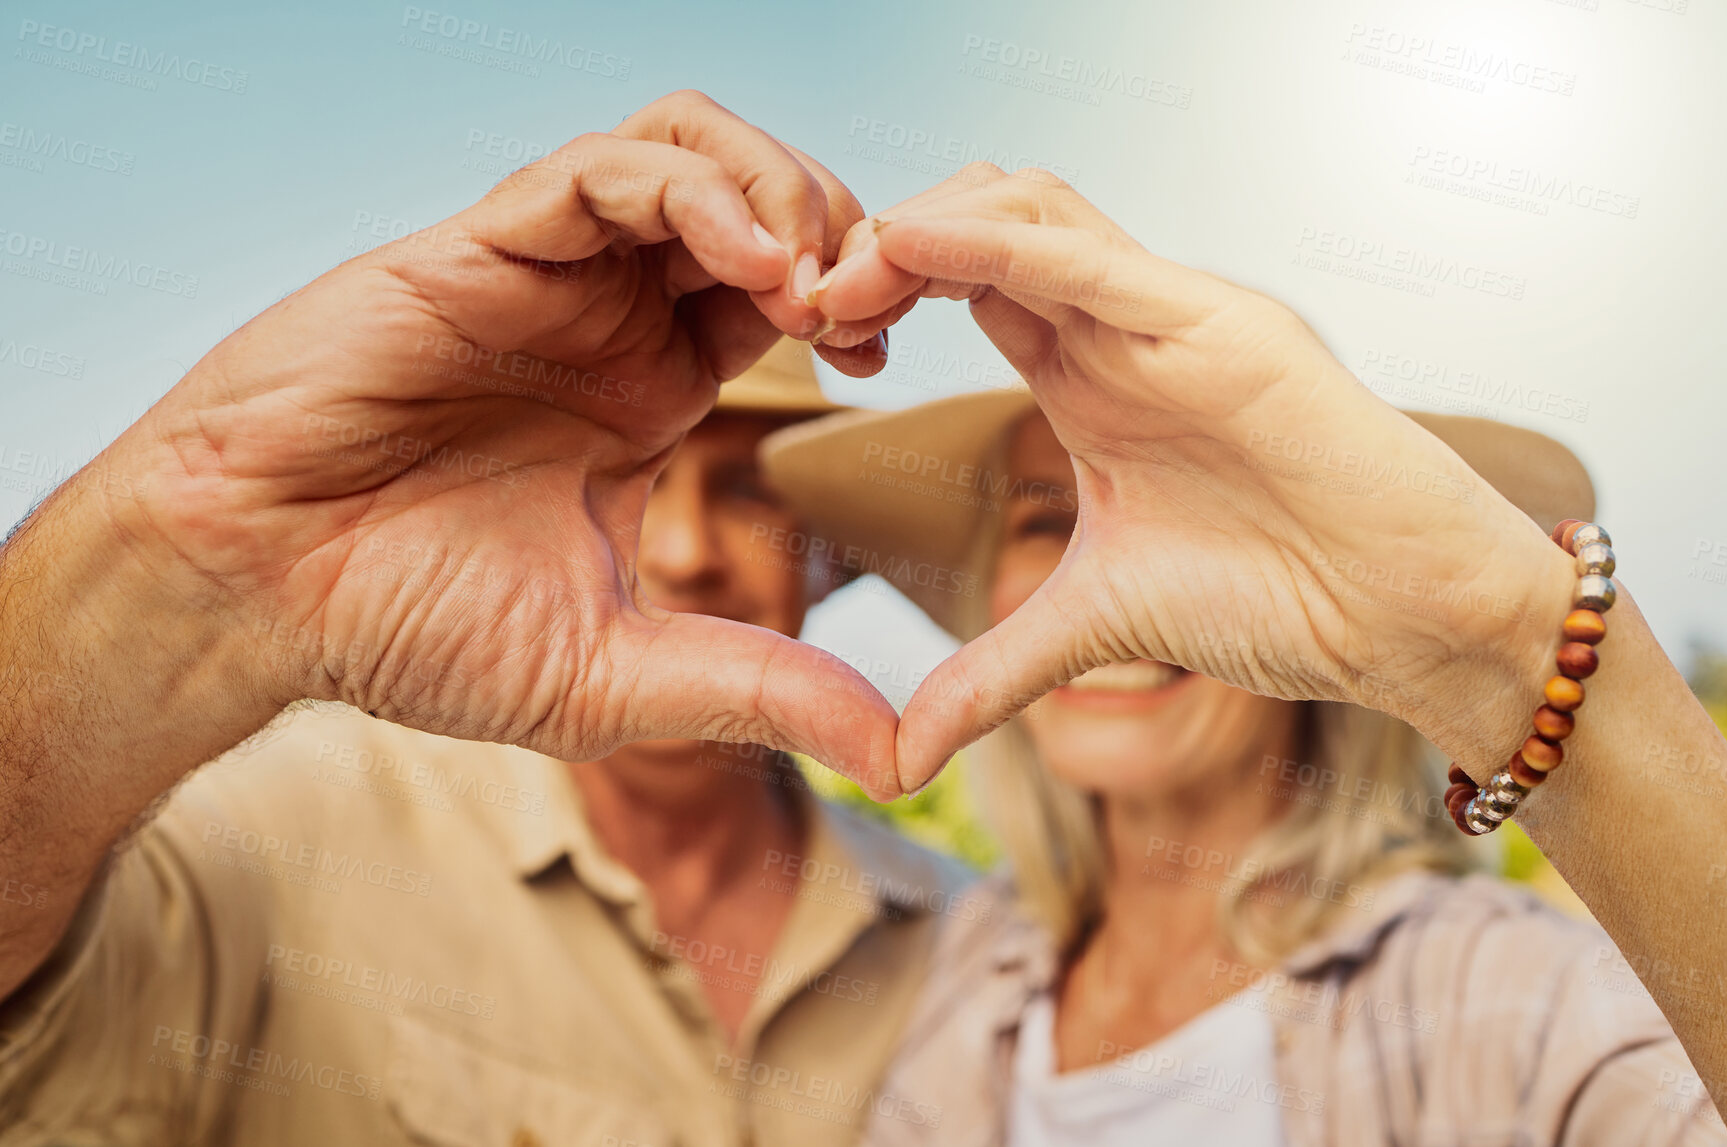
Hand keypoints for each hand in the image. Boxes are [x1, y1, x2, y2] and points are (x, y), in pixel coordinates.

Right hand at [96, 91, 900, 793]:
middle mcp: (605, 319)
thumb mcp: (618, 674)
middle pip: (759, 203)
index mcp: (645, 392)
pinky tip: (749, 261)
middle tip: (871, 307)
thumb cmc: (405, 628)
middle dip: (841, 230)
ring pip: (693, 154)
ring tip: (815, 280)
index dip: (854, 302)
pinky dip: (695, 191)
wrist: (254, 595)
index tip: (885, 356)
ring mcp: (546, 277)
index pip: (782, 295)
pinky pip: (605, 170)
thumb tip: (899, 754)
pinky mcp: (480, 247)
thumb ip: (757, 690)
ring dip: (781, 192)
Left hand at [812, 164, 1566, 789]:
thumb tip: (902, 755)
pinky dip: (996, 243)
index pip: (966, 285)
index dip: (882, 292)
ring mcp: (1175, 317)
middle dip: (882, 245)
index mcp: (1092, 377)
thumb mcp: (1096, 628)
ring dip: (922, 229)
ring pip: (1031, 208)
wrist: (1407, 619)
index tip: (816, 340)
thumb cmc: (1282, 600)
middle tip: (806, 305)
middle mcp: (1125, 329)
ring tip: (845, 284)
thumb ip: (994, 674)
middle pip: (983, 222)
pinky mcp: (1225, 327)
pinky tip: (914, 249)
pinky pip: (1092, 260)